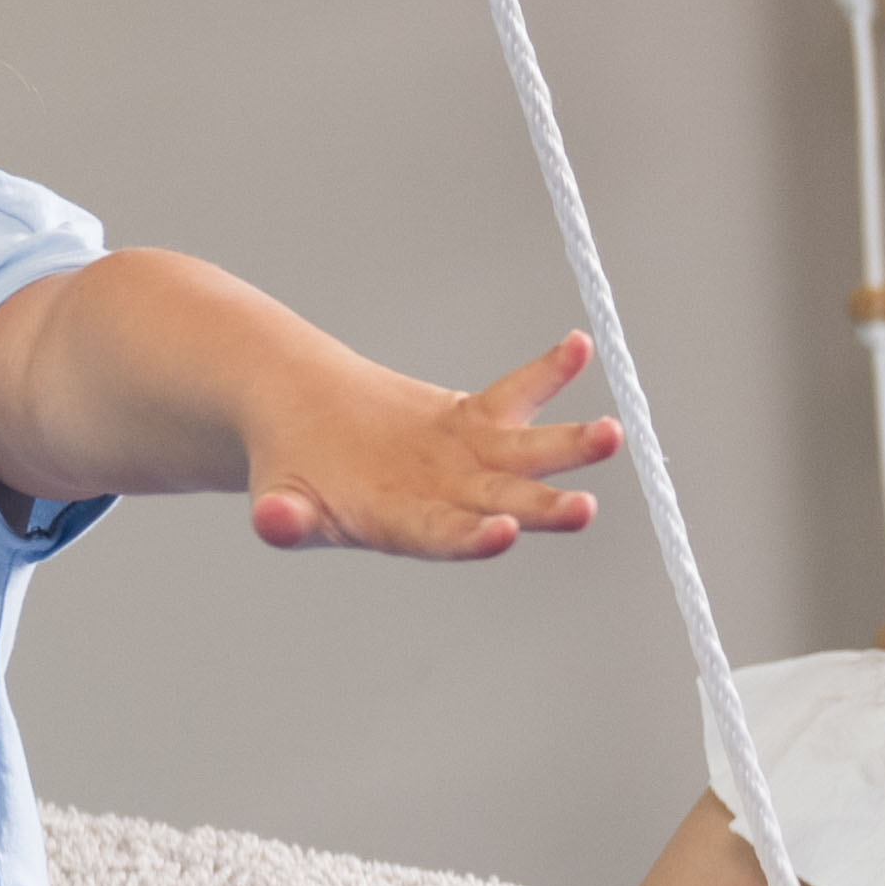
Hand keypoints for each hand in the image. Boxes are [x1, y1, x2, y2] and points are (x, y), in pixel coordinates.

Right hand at [244, 332, 618, 558]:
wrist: (308, 424)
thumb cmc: (296, 478)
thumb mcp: (281, 498)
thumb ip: (283, 518)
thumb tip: (273, 523)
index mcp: (406, 527)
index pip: (445, 537)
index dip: (472, 538)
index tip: (502, 533)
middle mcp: (453, 499)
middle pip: (507, 505)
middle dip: (546, 510)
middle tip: (582, 510)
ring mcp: (473, 460)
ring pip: (529, 454)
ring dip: (572, 446)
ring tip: (611, 433)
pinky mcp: (477, 419)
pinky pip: (518, 393)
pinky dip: (549, 372)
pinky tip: (577, 347)